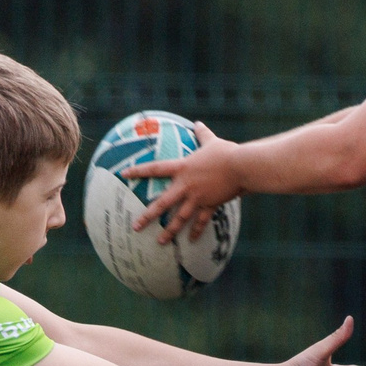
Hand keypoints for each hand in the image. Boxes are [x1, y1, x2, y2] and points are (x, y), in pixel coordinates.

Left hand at [119, 122, 242, 245]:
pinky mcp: (210, 205)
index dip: (138, 171)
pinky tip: (192, 241)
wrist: (241, 166)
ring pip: (179, 217)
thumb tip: (198, 124)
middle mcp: (185, 185)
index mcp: (182, 168)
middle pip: (162, 203)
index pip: (155, 169)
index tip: (124, 174)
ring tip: (160, 242)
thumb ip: (202, 134)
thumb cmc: (227, 152)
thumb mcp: (212, 141)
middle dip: (148, 216)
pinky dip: (197, 231)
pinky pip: (201, 221)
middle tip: (136, 226)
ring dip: (169, 231)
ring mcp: (197, 197)